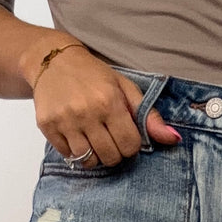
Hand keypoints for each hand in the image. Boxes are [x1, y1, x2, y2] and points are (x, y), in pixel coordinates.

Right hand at [32, 47, 180, 165]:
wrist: (53, 60)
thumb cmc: (94, 76)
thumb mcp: (125, 88)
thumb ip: (149, 116)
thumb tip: (173, 139)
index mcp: (109, 101)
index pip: (130, 146)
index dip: (131, 145)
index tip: (125, 135)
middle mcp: (86, 112)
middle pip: (110, 157)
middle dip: (114, 152)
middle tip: (109, 138)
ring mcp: (64, 121)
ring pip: (88, 160)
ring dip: (95, 155)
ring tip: (94, 139)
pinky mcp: (47, 126)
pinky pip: (68, 155)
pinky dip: (75, 151)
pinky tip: (77, 135)